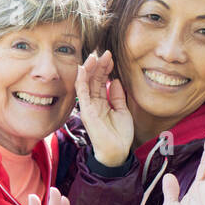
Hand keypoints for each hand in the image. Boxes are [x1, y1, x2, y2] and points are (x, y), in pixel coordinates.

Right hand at [74, 51, 132, 167]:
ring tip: (96, 56)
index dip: (105, 69)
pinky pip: (81, 92)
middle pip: (94, 80)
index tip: (111, 57)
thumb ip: (118, 96)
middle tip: (105, 52)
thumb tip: (115, 80)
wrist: (117, 152)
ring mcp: (88, 107)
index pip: (101, 81)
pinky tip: (84, 68)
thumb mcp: (123, 111)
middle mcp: (93, 103)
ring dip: (90, 69)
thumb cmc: (119, 134)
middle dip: (99, 65)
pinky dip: (81, 79)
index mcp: (101, 102)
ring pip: (86, 83)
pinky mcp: (86, 111)